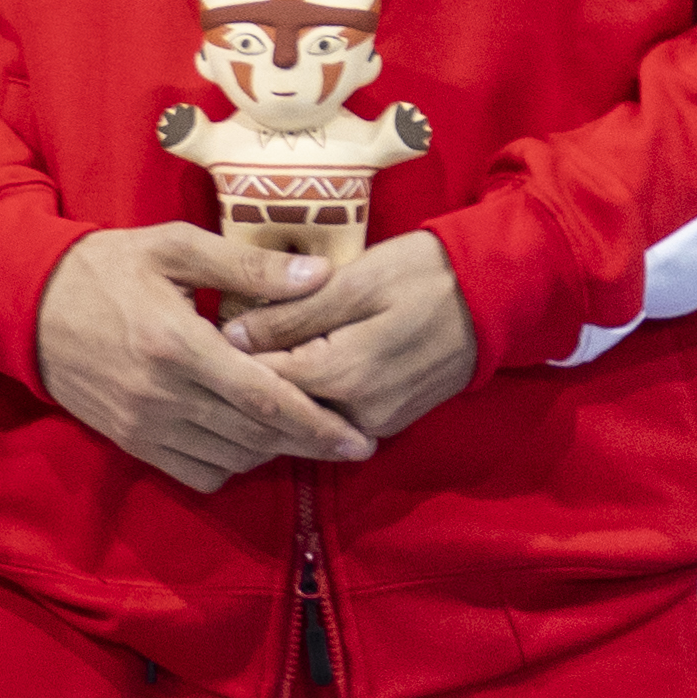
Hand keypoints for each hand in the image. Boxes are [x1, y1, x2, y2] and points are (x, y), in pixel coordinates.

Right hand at [33, 227, 361, 494]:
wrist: (25, 302)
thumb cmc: (105, 266)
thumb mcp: (173, 247)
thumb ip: (247, 266)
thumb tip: (318, 277)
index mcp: (178, 345)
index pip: (265, 401)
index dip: (318, 424)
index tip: (360, 437)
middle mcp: (162, 395)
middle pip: (256, 438)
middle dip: (309, 444)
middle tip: (349, 440)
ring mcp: (143, 423)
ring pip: (231, 459)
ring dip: (272, 453)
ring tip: (301, 436)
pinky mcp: (128, 439)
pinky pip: (195, 472)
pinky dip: (230, 465)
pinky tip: (245, 442)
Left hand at [221, 229, 481, 444]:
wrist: (497, 294)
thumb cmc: (424, 275)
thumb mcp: (355, 281)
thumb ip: (293, 314)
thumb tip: (231, 337)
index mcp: (346, 376)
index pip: (262, 381)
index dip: (225, 359)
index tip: (200, 333)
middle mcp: (359, 412)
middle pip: (280, 406)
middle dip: (243, 379)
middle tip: (210, 346)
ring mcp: (378, 422)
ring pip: (304, 415)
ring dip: (272, 391)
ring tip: (240, 357)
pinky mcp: (390, 420)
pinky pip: (332, 416)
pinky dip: (304, 397)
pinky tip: (284, 369)